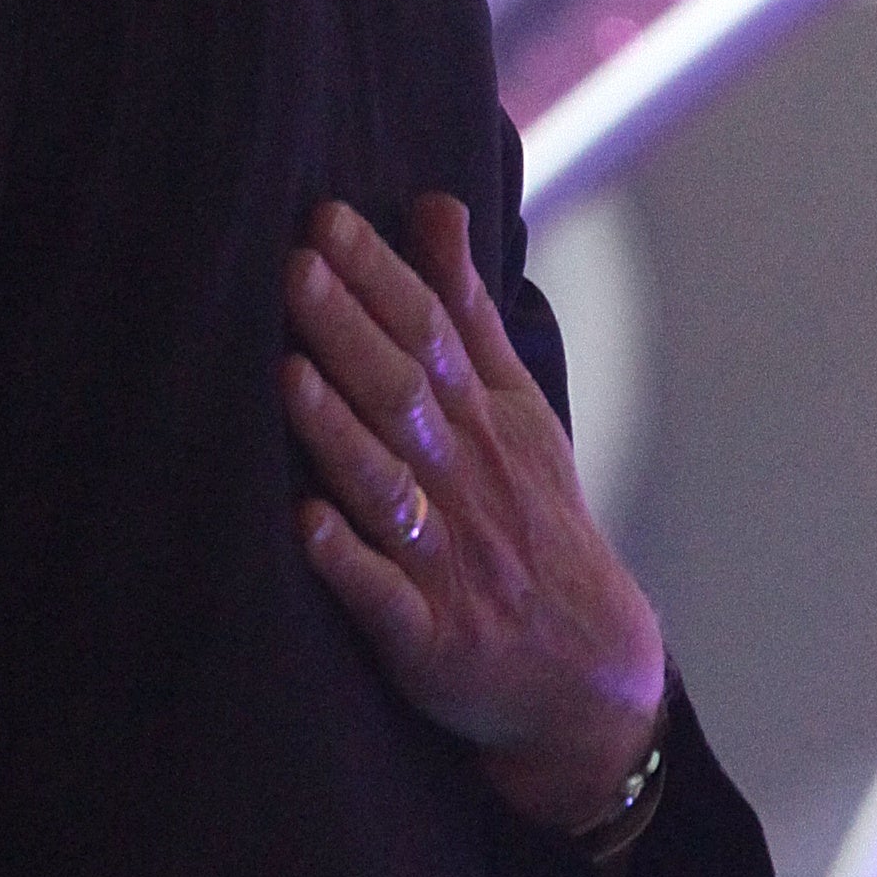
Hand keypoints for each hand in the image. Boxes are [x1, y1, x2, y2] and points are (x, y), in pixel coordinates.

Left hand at [282, 193, 664, 841]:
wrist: (589, 671)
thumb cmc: (530, 522)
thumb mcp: (516, 409)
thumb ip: (468, 311)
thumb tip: (432, 206)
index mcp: (487, 421)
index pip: (432, 334)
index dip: (379, 277)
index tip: (324, 219)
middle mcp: (468, 479)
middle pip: (406, 393)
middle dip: (349, 329)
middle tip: (293, 265)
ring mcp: (449, 558)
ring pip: (390, 484)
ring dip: (338, 431)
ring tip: (288, 376)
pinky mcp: (427, 636)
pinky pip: (384, 596)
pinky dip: (348, 560)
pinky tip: (304, 524)